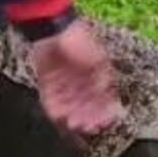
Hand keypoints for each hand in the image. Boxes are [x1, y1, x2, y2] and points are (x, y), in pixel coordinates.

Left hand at [28, 19, 124, 144]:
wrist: (52, 29)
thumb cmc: (79, 41)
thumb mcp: (97, 59)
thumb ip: (102, 79)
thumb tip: (109, 96)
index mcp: (95, 73)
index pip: (103, 97)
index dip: (104, 110)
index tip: (106, 121)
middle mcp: (80, 80)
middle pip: (86, 104)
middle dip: (88, 116)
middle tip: (89, 127)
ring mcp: (64, 83)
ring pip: (70, 105)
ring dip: (73, 116)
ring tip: (75, 124)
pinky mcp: (48, 84)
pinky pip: (52, 101)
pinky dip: (56, 110)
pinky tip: (60, 118)